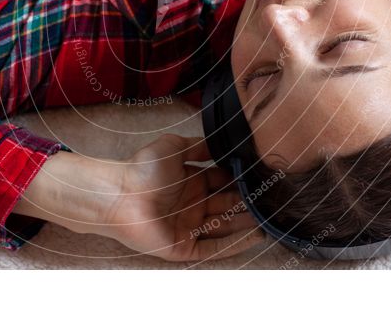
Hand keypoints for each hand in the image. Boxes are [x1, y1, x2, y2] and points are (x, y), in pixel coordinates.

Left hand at [104, 134, 263, 261]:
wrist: (120, 194)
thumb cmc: (142, 169)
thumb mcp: (173, 148)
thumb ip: (198, 146)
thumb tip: (219, 142)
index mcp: (190, 182)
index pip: (221, 182)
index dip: (239, 181)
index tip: (260, 177)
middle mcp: (192, 205)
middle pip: (226, 205)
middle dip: (246, 202)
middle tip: (271, 198)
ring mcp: (188, 227)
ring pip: (224, 227)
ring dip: (246, 223)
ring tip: (270, 217)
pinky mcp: (184, 247)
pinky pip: (214, 248)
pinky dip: (235, 244)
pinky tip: (256, 236)